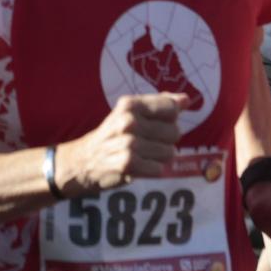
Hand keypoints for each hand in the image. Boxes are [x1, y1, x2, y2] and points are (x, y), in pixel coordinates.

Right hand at [58, 93, 185, 192]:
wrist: (84, 161)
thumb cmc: (114, 134)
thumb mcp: (131, 113)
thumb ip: (160, 104)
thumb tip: (186, 100)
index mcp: (130, 104)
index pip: (172, 108)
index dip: (170, 119)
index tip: (157, 124)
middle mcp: (129, 121)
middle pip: (175, 132)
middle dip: (165, 141)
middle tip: (146, 143)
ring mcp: (128, 143)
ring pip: (169, 152)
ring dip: (159, 157)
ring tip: (142, 155)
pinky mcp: (128, 164)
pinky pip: (159, 168)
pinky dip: (151, 170)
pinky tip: (138, 167)